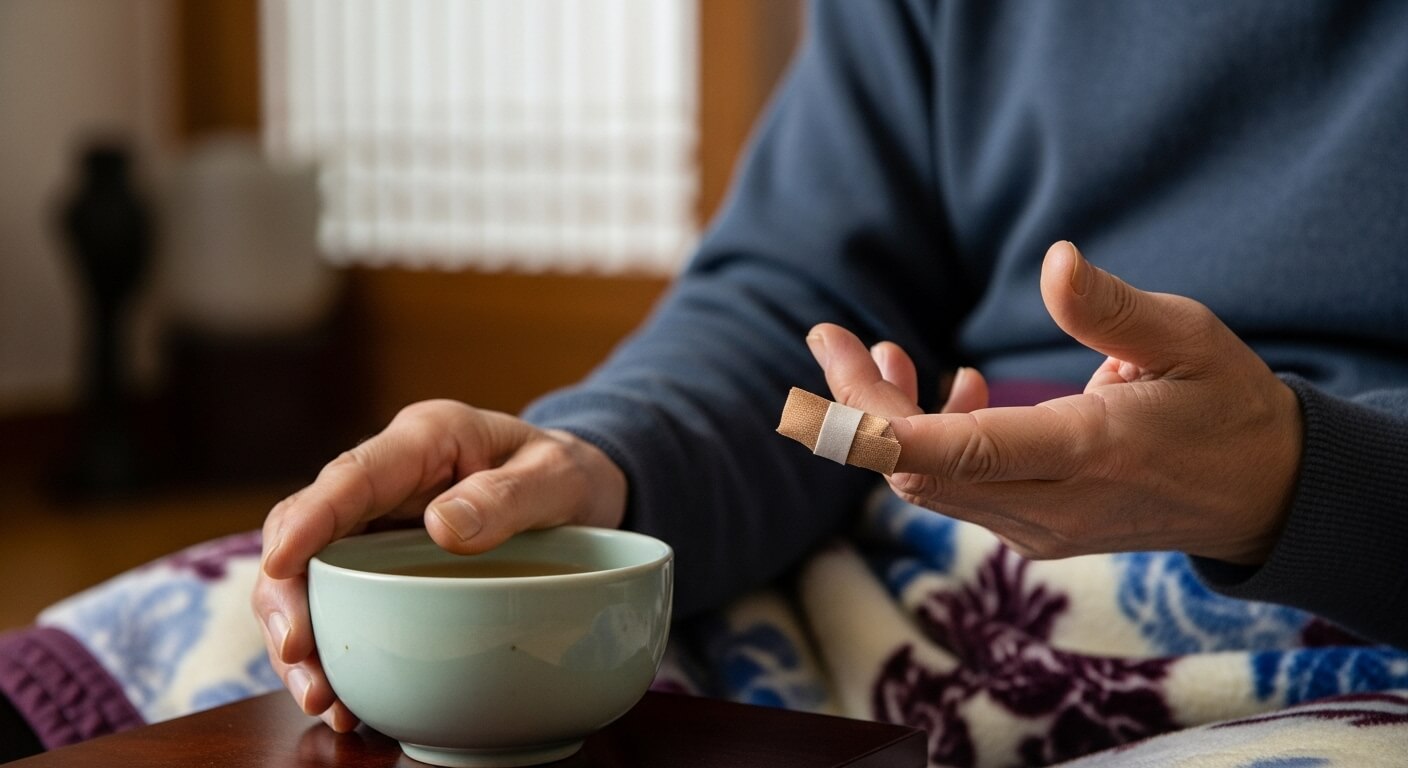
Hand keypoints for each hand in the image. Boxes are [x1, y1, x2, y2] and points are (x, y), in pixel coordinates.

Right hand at [251, 400, 626, 729]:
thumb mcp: (559, 477)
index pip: (353, 475)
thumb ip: (510, 496)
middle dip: (288, 595)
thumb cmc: (567, 473)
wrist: (580, 492)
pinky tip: (342, 701)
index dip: (309, 519)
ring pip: (311, 576)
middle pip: (307, 530)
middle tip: (300, 655)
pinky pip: (341, 606)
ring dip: (304, 639)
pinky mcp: (382, 568)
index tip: (280, 563)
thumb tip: (445, 527)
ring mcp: (379, 527)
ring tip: (320, 698)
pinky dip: (333, 653)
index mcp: (426, 440)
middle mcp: (388, 482)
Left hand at [807, 241, 1302, 564]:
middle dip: (859, 407)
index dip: (881, 427)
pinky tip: (950, 388)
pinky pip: (954, 490)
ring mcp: (1036, 527)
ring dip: (886, 421)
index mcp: (1089, 454)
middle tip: (830, 336)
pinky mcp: (1031, 527)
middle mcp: (1051, 506)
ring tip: (878, 351)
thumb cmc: (1225, 404)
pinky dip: (926, 440)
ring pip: (927, 483)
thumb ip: (1112, 307)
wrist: (1261, 493)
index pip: (959, 455)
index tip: (829, 383)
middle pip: (918, 470)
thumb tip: (1054, 260)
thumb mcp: (1188, 338)